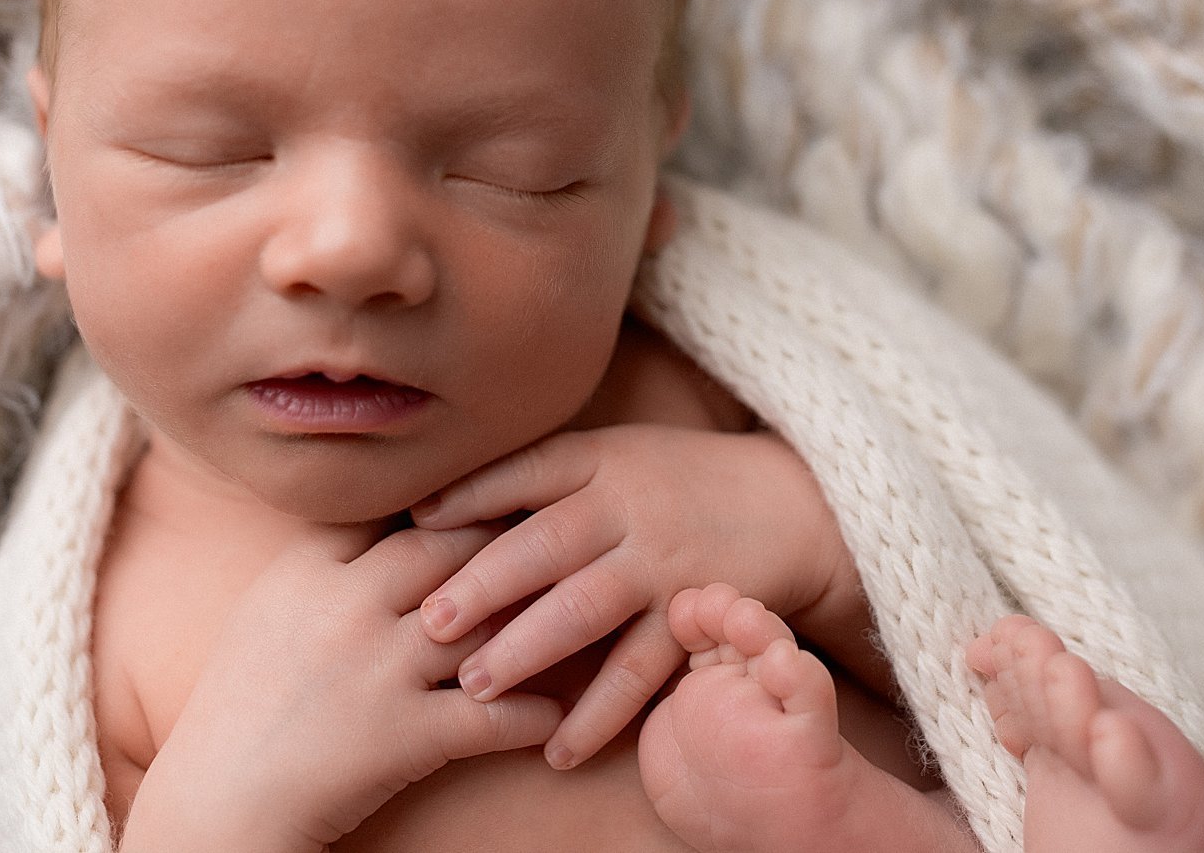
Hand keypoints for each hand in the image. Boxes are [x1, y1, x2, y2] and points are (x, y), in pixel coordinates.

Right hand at [119, 522, 565, 852]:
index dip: (453, 496)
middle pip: (448, 548)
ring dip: (534, 619)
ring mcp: (376, 668)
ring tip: (577, 612)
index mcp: (306, 568)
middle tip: (558, 530)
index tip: (498, 484)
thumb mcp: (265, 610)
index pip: (395, 508)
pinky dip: (531, 714)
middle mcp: (345, 605)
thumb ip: (321, 563)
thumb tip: (382, 523)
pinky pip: (489, 716)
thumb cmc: (240, 707)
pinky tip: (556, 713)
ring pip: (480, 621)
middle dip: (505, 537)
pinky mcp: (400, 736)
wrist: (216, 801)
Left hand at [407, 422, 846, 772]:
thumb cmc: (673, 479)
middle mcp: (628, 509)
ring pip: (587, 610)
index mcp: (599, 461)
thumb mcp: (611, 454)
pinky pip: (641, 672)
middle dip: (484, 586)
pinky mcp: (693, 618)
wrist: (789, 503)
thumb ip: (537, 477)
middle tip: (429, 624)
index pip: (527, 471)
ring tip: (476, 686)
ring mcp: (662, 565)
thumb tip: (431, 507)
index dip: (471, 495)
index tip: (414, 525)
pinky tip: (558, 748)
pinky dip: (600, 714)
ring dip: (528, 650)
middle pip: (546, 545)